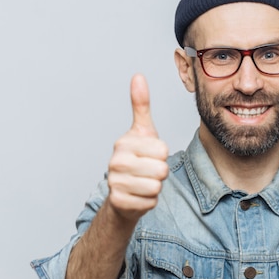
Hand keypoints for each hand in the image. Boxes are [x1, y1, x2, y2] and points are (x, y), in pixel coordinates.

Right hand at [107, 74, 168, 222]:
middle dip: (160, 173)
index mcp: (123, 143)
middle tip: (147, 171)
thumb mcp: (142, 131)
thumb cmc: (137, 158)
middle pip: (162, 169)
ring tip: (143, 182)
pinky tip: (138, 195)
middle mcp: (115, 162)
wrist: (122, 192)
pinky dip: (149, 201)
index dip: (161, 154)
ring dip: (155, 187)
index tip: (149, 155)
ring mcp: (115, 183)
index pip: (163, 149)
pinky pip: (151, 201)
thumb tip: (138, 76)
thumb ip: (141, 105)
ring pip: (157, 186)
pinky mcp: (120, 202)